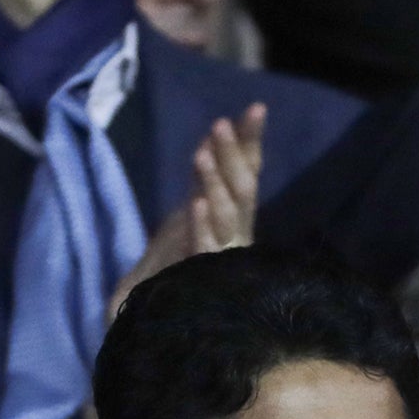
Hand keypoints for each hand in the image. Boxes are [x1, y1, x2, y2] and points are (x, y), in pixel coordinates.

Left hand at [107, 103, 264, 319]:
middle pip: (242, 188)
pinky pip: (206, 247)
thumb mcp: (198, 208)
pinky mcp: (204, 274)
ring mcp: (225, 252)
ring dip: (215, 183)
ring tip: (203, 155)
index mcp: (237, 213)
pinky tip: (197, 203)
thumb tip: (218, 132)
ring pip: (227, 214)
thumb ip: (210, 176)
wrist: (163, 309)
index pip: (249, 170)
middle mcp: (238, 231)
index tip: (255, 108)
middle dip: (232, 155)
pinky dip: (203, 224)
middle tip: (220, 125)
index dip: (251, 141)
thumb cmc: (184, 256)